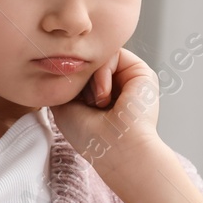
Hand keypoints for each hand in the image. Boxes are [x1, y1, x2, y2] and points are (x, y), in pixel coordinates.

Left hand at [49, 47, 162, 165]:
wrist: (117, 149)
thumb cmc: (90, 137)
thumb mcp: (65, 106)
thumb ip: (65, 82)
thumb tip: (62, 62)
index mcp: (98, 96)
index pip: (77, 72)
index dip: (68, 81)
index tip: (69, 102)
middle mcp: (114, 86)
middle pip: (87, 62)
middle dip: (80, 80)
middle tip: (85, 103)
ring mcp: (127, 78)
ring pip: (98, 57)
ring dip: (90, 79)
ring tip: (97, 103)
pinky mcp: (140, 71)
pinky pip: (112, 54)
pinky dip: (101, 73)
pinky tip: (104, 97)